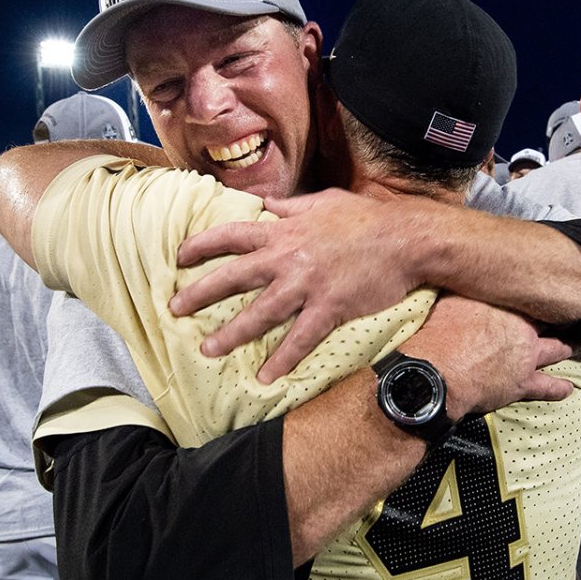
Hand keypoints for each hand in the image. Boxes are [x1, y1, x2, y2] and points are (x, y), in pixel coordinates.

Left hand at [169, 188, 425, 382]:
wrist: (406, 239)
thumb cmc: (368, 218)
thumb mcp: (324, 202)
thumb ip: (291, 207)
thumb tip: (266, 203)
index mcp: (285, 230)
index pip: (232, 235)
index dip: (202, 245)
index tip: (179, 256)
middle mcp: (288, 258)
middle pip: (233, 276)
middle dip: (199, 293)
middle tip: (174, 309)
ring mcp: (307, 285)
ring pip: (260, 313)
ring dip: (231, 334)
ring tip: (207, 351)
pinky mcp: (330, 307)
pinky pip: (300, 339)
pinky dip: (283, 360)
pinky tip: (266, 377)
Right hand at [398, 295, 574, 417]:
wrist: (437, 370)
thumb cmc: (437, 333)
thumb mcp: (447, 299)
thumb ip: (462, 291)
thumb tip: (459, 276)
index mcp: (504, 304)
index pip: (527, 295)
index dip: (534, 294)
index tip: (539, 291)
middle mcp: (521, 328)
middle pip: (546, 320)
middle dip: (556, 318)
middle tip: (565, 315)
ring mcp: (526, 357)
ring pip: (556, 349)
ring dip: (566, 347)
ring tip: (575, 345)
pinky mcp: (523, 384)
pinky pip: (548, 387)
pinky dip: (560, 388)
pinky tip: (569, 388)